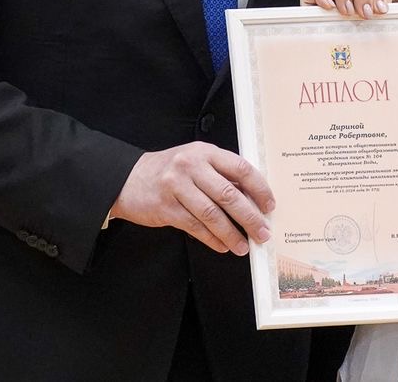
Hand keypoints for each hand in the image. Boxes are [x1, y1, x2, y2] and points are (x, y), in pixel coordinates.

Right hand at [109, 142, 274, 254]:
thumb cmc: (168, 171)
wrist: (128, 179)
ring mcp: (177, 186)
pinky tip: (223, 245)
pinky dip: (212, 239)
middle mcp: (191, 166)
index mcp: (204, 151)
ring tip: (244, 246)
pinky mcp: (166, 208)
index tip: (269, 205)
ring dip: (232, 233)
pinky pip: (195, 227)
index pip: (240, 168)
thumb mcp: (196, 162)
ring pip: (212, 214)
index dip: (259, 188)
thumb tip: (253, 199)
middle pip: (228, 194)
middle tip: (263, 232)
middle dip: (250, 217)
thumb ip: (221, 174)